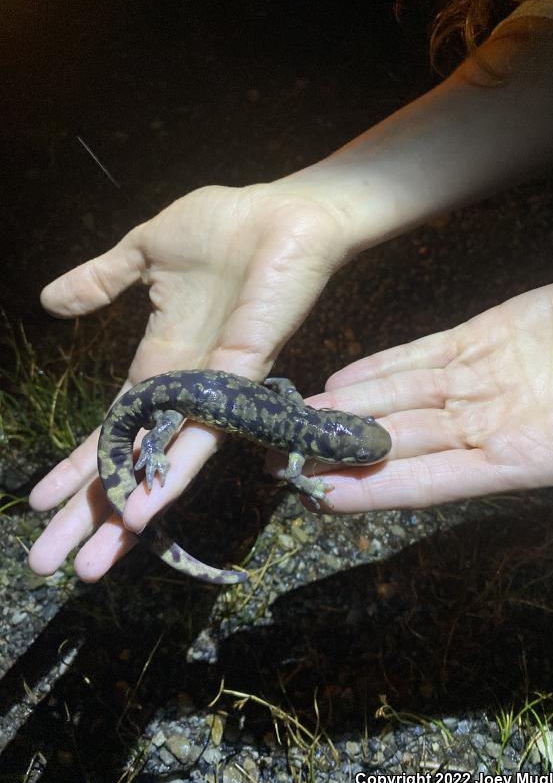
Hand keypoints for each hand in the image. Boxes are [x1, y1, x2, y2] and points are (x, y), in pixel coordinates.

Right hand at [28, 182, 350, 580]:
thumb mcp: (145, 252)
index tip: (39, 503)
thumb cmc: (226, 229)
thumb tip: (49, 302)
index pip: (110, 429)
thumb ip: (102, 280)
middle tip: (46, 565)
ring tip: (88, 568)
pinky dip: (169, 479)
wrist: (284, 214)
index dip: (76, 467)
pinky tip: (140, 516)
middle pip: (127, 462)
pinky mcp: (239, 383)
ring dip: (121, 517)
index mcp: (158, 365)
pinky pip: (201, 439)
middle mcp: (182, 391)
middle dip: (88, 512)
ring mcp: (210, 393)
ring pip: (159, 468)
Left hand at [296, 270, 552, 510]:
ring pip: (402, 398)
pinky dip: (383, 365)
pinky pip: (423, 352)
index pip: (432, 484)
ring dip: (350, 409)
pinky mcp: (483, 335)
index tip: (323, 499)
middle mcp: (490, 424)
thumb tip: (532, 469)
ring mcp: (483, 379)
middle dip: (344, 452)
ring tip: (298, 416)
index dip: (377, 492)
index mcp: (522, 460)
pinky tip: (343, 378)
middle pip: (402, 443)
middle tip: (284, 458)